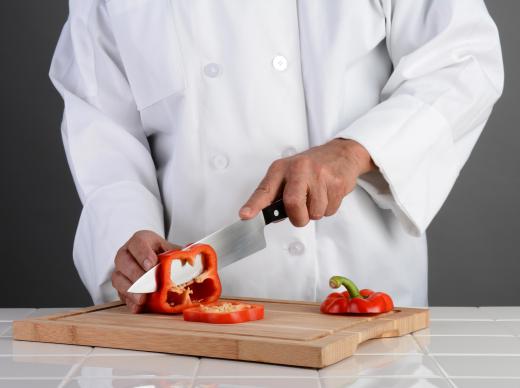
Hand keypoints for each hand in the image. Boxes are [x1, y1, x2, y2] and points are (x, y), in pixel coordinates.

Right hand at [111, 230, 178, 312]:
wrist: (161, 264)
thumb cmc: (168, 255)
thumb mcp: (175, 251)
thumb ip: (182, 254)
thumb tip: (194, 262)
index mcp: (142, 240)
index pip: (138, 242)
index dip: (143, 253)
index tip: (151, 264)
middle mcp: (127, 253)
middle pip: (123, 260)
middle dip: (135, 273)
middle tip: (148, 284)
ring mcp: (121, 270)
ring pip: (118, 277)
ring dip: (130, 289)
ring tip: (143, 299)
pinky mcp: (121, 286)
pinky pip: (120, 294)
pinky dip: (129, 301)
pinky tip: (137, 307)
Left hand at [239, 139, 374, 225]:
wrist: (340, 153)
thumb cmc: (310, 167)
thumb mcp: (288, 174)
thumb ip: (277, 195)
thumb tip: (270, 217)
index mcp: (280, 168)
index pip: (264, 190)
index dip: (254, 205)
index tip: (245, 215)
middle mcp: (298, 169)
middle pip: (292, 204)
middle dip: (298, 217)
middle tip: (301, 214)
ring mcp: (318, 175)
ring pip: (314, 212)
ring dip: (316, 212)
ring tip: (317, 196)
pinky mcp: (336, 182)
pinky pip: (329, 210)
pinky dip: (328, 208)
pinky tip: (328, 193)